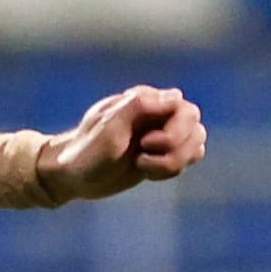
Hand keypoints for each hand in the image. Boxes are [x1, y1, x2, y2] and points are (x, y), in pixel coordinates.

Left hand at [38, 84, 206, 202]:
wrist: (74, 175)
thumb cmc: (88, 150)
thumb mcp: (110, 127)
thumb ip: (140, 106)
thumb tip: (176, 96)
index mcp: (147, 100)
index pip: (186, 110)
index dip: (174, 131)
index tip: (144, 144)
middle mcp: (158, 114)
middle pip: (196, 127)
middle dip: (175, 149)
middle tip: (142, 156)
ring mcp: (163, 134)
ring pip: (196, 144)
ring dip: (174, 162)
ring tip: (143, 166)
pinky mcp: (162, 154)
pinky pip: (188, 159)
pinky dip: (172, 169)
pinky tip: (147, 172)